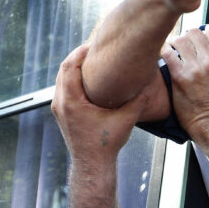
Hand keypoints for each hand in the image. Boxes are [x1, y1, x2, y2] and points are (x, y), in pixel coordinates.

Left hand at [52, 45, 148, 166]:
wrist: (92, 164)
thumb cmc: (106, 144)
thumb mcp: (126, 119)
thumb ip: (139, 100)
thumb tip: (149, 81)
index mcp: (71, 102)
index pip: (68, 67)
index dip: (80, 52)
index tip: (94, 44)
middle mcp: (60, 103)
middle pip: (63, 69)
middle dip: (78, 56)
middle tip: (94, 47)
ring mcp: (58, 108)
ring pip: (61, 78)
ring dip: (75, 66)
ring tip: (92, 59)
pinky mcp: (62, 111)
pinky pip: (63, 87)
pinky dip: (73, 78)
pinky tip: (88, 76)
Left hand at [162, 28, 208, 133]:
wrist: (208, 120)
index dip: (205, 35)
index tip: (200, 42)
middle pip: (195, 33)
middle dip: (190, 36)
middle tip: (187, 44)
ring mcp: (193, 68)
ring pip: (181, 40)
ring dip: (177, 42)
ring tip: (177, 48)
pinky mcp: (178, 75)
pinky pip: (168, 53)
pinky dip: (166, 51)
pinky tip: (169, 56)